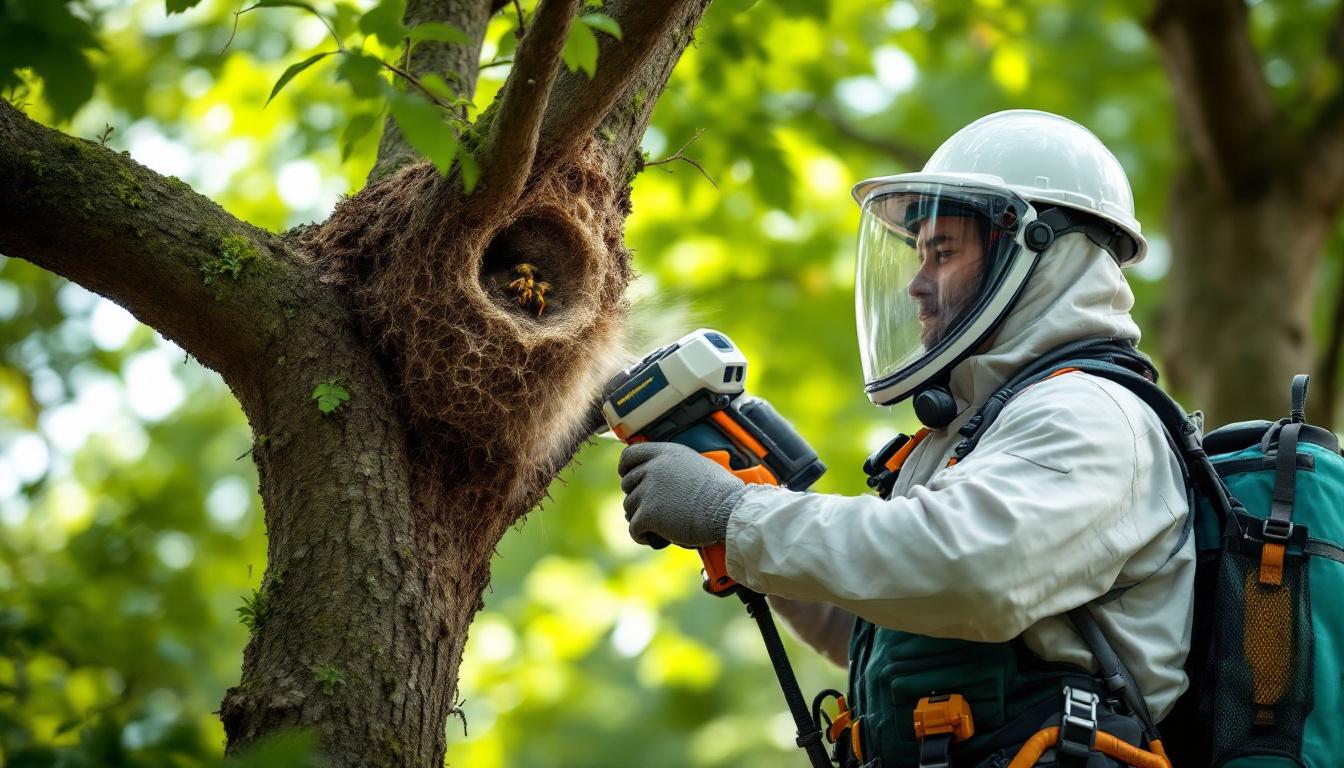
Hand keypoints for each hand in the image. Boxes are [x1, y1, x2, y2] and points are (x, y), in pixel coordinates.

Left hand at [618, 442, 748, 547]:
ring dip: (641, 519)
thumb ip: (675, 467)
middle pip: (628, 484)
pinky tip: (657, 538)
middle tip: (654, 511)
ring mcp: (649, 490)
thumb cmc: (721, 493)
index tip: (627, 477)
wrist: (728, 511)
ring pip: (629, 507)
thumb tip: (664, 478)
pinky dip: (643, 536)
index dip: (626, 468)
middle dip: (638, 499)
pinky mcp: (648, 513)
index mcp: (667, 452)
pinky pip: (634, 528)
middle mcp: (654, 467)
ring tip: (660, 526)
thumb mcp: (698, 466)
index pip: (630, 454)